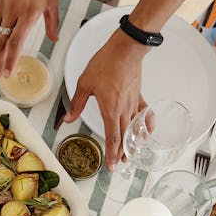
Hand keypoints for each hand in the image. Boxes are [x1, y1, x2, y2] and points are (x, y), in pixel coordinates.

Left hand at [65, 31, 149, 169]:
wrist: (125, 50)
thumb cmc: (106, 63)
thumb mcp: (84, 83)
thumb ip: (76, 104)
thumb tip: (67, 118)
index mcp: (109, 109)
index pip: (111, 137)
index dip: (111, 153)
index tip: (111, 165)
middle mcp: (123, 110)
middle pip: (124, 137)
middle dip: (122, 153)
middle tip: (120, 164)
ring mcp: (133, 103)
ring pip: (135, 129)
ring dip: (134, 143)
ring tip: (132, 154)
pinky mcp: (139, 96)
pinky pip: (145, 115)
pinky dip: (147, 126)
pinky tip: (147, 133)